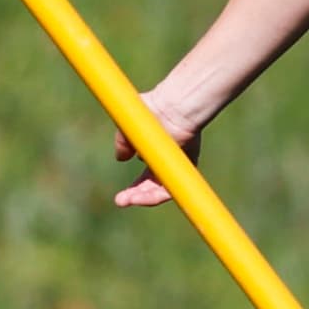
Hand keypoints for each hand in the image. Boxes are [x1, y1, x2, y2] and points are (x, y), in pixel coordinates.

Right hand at [113, 88, 201, 207]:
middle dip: (136, 196)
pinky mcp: (188, 164)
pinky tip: (140, 197)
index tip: (120, 198)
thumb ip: (122, 144)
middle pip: (153, 186)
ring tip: (128, 200)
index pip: (145, 178)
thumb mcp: (127, 130)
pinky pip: (174, 186)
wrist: (170, 107)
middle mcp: (167, 159)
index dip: (134, 189)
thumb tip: (121, 158)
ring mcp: (178, 162)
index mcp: (154, 151)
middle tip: (120, 201)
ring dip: (144, 198)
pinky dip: (157, 195)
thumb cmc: (149, 111)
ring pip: (162, 189)